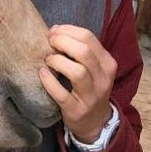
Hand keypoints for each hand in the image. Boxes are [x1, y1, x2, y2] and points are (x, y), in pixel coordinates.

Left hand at [39, 25, 117, 143]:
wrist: (96, 122)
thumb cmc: (89, 88)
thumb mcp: (93, 68)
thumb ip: (79, 49)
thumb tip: (54, 29)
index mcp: (107, 63)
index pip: (88, 37)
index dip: (67, 30)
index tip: (53, 31)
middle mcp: (103, 78)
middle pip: (84, 52)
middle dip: (62, 42)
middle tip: (49, 43)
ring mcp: (92, 96)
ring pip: (77, 72)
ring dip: (58, 62)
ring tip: (48, 60)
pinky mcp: (77, 110)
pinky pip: (62, 94)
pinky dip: (49, 82)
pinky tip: (42, 74)